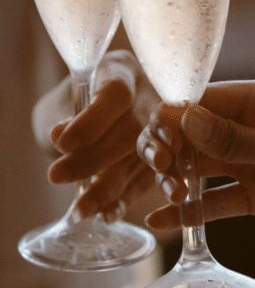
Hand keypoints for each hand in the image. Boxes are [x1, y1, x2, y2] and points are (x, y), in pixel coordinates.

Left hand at [46, 50, 160, 220]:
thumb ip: (66, 114)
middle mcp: (152, 98)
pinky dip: (124, 201)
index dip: (92, 120)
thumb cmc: (75, 101)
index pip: (116, 95)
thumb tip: (60, 135)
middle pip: (134, 130)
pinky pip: (147, 182)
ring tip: (85, 210)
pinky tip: (107, 215)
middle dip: (96, 158)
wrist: (95, 117)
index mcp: (125, 72)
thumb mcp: (65, 100)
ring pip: (141, 162)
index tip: (62, 142)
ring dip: (111, 188)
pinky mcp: (165, 163)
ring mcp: (164, 131)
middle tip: (58, 177)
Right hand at [139, 77, 254, 258]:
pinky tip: (164, 220)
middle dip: (174, 148)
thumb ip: (241, 141)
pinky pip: (218, 201)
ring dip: (180, 178)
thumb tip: (186, 118)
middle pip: (201, 133)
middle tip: (156, 170)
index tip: (153, 136)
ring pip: (204, 166)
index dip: (178, 116)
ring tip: (162, 193)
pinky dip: (193, 210)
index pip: (212, 99)